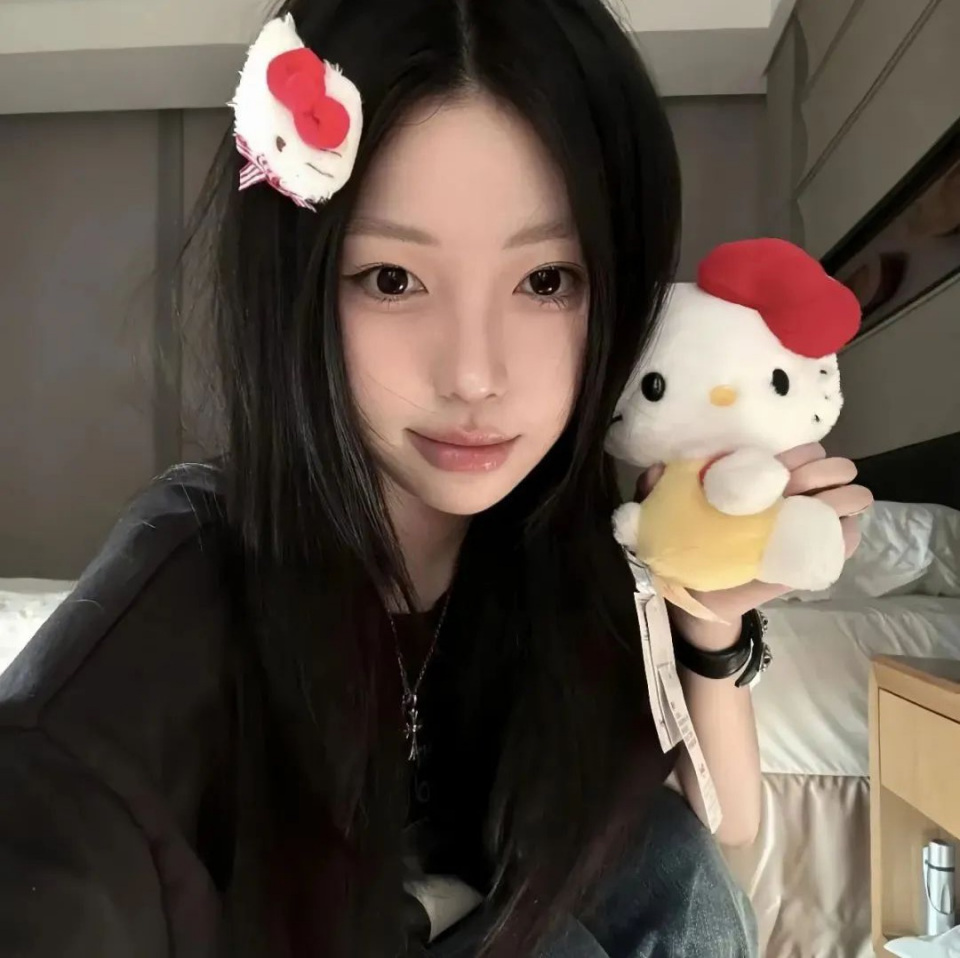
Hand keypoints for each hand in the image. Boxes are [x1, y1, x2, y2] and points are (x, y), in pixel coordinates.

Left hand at [634, 443, 873, 649]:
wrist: (692, 594)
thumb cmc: (683, 544)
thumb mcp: (663, 512)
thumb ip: (656, 488)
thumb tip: (658, 467)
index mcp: (757, 481)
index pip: (795, 454)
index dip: (800, 453)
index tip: (784, 466)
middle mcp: (786, 499)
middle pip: (829, 471)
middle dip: (830, 471)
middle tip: (813, 483)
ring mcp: (801, 528)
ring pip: (845, 502)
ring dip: (846, 498)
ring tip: (833, 505)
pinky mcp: (807, 559)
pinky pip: (842, 542)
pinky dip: (847, 535)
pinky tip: (838, 532)